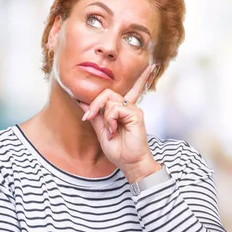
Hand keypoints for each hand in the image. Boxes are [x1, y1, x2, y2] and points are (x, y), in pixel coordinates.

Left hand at [80, 64, 158, 181]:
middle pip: (107, 93)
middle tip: (88, 117)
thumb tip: (82, 101)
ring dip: (103, 116)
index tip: (149, 68)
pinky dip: (110, 120)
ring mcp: (133, 109)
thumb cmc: (119, 150)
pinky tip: (114, 130)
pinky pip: (114, 108)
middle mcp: (129, 107)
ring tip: (110, 131)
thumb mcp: (102, 131)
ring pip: (109, 100)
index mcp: (123, 110)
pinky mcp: (136, 114)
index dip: (142, 78)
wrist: (130, 163)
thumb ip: (95, 115)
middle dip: (94, 104)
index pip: (133, 88)